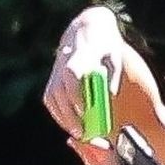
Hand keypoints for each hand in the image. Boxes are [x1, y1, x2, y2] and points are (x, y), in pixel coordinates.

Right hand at [42, 8, 159, 137]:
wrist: (88, 31)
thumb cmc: (106, 48)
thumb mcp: (114, 57)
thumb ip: (112, 74)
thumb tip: (111, 93)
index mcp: (79, 56)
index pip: (72, 75)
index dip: (76, 94)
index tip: (85, 111)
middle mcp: (62, 64)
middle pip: (60, 92)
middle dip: (70, 114)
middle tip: (83, 133)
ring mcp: (55, 72)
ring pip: (52, 98)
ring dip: (64, 118)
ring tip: (78, 133)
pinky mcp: (52, 79)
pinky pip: (50, 99)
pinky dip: (59, 114)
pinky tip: (70, 125)